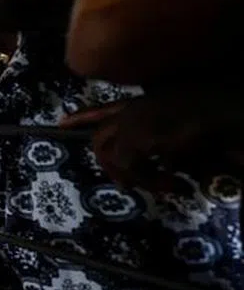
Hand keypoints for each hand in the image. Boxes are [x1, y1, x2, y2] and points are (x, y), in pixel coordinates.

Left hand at [61, 90, 243, 189]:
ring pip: (111, 155)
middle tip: (126, 186)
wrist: (228, 110)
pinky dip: (149, 181)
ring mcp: (131, 120)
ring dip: (134, 177)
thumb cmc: (213, 116)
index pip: (104, 109)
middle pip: (100, 139)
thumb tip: (168, 164)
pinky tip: (173, 186)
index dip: (83, 116)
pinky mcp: (135, 135)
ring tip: (162, 188)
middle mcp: (133, 108)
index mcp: (143, 102)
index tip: (62, 123)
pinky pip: (128, 165)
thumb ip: (168, 146)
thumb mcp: (185, 132)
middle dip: (110, 165)